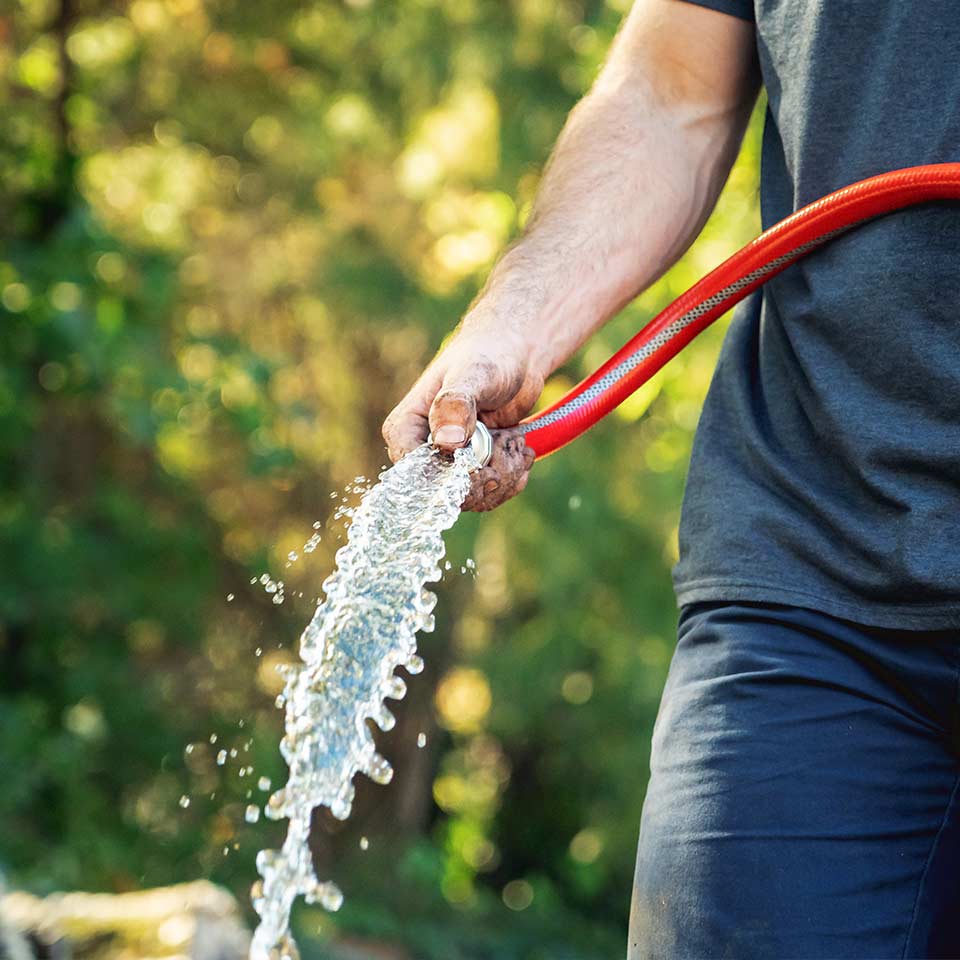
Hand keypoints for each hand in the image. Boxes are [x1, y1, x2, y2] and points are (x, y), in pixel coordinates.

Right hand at [381, 322, 542, 510]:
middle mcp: (422, 451)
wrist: (515, 358)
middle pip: (446, 492)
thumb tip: (445, 442)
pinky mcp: (473, 472)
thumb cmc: (489, 356)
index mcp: (406, 427)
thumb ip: (456, 404)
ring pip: (473, 498)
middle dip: (485, 475)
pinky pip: (490, 495)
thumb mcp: (474, 374)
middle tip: (509, 443)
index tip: (482, 464)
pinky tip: (520, 448)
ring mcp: (449, 464)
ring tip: (516, 441)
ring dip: (505, 475)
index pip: (412, 473)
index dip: (449, 477)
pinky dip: (513, 476)